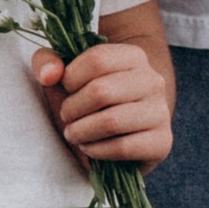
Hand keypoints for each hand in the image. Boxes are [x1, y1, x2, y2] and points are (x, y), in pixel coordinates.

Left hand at [33, 40, 173, 172]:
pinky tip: (89, 147)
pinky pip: (123, 147)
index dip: (71, 77)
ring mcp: (161, 112)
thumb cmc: (88, 99)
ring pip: (112, 121)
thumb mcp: (64, 75)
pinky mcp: (161, 142)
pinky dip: (97, 150)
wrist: (122, 131)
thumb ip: (47, 63)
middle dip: (72, 108)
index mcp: (133, 56)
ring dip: (81, 131)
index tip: (67, 89)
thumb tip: (50, 75)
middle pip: (101, 91)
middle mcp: (153, 81)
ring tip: (74, 133)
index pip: (98, 59)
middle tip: (66, 116)